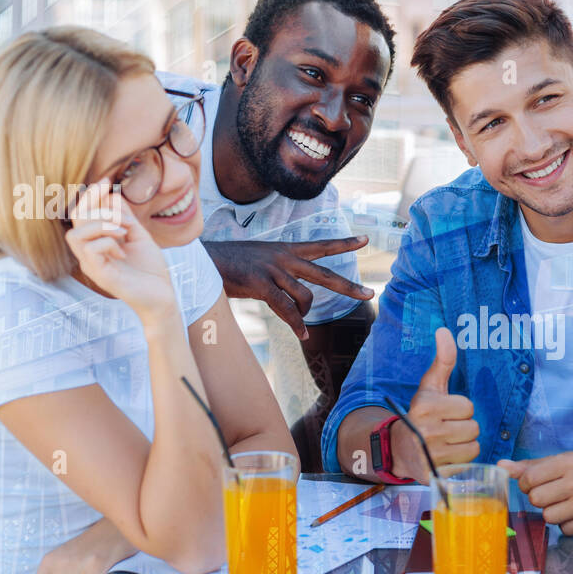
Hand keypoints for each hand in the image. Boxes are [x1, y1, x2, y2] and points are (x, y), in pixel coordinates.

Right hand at [66, 180, 175, 320]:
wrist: (162, 295)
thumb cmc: (150, 269)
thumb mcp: (138, 236)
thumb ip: (125, 217)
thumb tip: (112, 195)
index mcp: (97, 242)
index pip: (83, 214)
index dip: (91, 195)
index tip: (106, 181)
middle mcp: (89, 253)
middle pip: (75, 220)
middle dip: (92, 203)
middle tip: (115, 204)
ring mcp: (92, 265)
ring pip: (75, 235)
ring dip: (100, 225)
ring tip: (123, 231)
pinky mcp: (99, 275)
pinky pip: (90, 250)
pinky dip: (107, 242)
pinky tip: (123, 250)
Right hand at [204, 238, 373, 340]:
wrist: (203, 260)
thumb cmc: (231, 264)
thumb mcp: (260, 262)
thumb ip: (280, 274)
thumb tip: (293, 298)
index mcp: (285, 250)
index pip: (321, 245)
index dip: (344, 243)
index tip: (365, 239)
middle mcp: (283, 258)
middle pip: (324, 273)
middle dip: (348, 286)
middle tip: (370, 294)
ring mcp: (273, 270)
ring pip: (304, 297)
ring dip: (305, 315)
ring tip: (299, 324)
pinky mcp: (260, 284)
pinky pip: (286, 309)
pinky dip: (296, 324)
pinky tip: (302, 334)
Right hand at [392, 327, 479, 481]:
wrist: (398, 448)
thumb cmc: (421, 414)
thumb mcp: (430, 386)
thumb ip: (443, 360)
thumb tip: (444, 330)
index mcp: (425, 406)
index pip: (468, 408)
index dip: (461, 410)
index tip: (447, 413)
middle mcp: (426, 430)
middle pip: (473, 428)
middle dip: (464, 428)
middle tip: (448, 429)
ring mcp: (430, 454)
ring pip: (473, 448)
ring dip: (465, 446)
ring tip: (448, 443)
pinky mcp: (434, 474)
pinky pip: (466, 467)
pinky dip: (460, 463)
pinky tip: (447, 458)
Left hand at [498, 452, 572, 535]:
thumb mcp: (561, 462)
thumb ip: (531, 466)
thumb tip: (501, 466)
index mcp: (570, 461)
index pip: (529, 478)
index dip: (526, 484)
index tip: (534, 484)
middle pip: (536, 499)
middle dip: (539, 499)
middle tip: (550, 495)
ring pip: (549, 517)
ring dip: (553, 514)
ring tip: (564, 504)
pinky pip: (565, 530)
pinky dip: (567, 525)